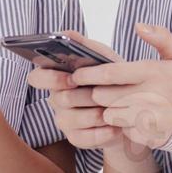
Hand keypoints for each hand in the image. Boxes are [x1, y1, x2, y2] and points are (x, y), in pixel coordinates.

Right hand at [25, 31, 132, 151]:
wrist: (134, 108)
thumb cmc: (113, 79)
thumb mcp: (102, 57)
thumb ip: (84, 45)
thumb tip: (65, 33)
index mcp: (58, 77)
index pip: (37, 77)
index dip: (50, 79)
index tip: (71, 78)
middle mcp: (57, 99)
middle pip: (58, 99)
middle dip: (82, 96)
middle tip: (100, 94)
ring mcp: (65, 120)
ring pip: (69, 119)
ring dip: (93, 114)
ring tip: (111, 111)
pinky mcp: (77, 138)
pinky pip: (82, 138)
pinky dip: (100, 133)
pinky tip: (114, 127)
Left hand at [66, 24, 171, 149]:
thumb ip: (161, 38)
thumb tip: (138, 25)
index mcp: (153, 73)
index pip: (111, 73)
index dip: (89, 74)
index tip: (76, 74)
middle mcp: (150, 97)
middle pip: (104, 96)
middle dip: (94, 93)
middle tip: (92, 90)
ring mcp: (149, 119)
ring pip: (110, 115)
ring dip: (108, 110)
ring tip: (113, 104)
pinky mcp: (149, 137)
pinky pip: (123, 131)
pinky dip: (122, 126)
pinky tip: (130, 119)